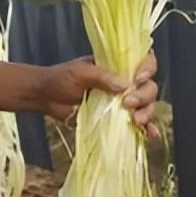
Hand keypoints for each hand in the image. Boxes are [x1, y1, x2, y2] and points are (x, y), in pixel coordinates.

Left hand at [36, 52, 159, 138]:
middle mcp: (124, 83)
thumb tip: (125, 85)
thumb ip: (101, 76)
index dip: (147, 69)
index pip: (143, 62)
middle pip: (148, 87)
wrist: (45, 97)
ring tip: (135, 120)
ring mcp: (121, 101)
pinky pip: (138, 122)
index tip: (138, 79)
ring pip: (146, 105)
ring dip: (146, 113)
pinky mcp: (117, 117)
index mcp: (116, 66)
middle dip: (144, 96)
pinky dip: (147, 128)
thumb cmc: (60, 79)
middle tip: (127, 103)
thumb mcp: (79, 73)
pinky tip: (150, 134)